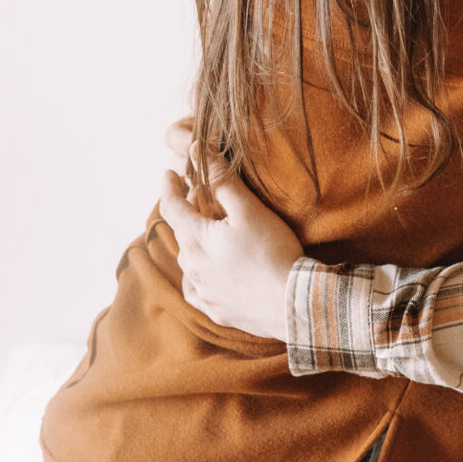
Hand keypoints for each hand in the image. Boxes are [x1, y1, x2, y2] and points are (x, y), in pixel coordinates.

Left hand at [158, 136, 304, 341]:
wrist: (293, 304)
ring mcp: (203, 292)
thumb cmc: (272, 253)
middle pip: (182, 232)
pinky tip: (209, 274)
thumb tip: (197, 150)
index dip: (169, 186)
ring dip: (195, 243)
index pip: (171, 206)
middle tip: (200, 197)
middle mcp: (191, 267)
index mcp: (195, 239)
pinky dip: (200, 276)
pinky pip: (198, 290)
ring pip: (189, 261)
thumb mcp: (248, 209)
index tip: (170, 173)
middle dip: (187, 212)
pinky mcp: (216, 310)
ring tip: (209, 233)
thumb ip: (221, 179)